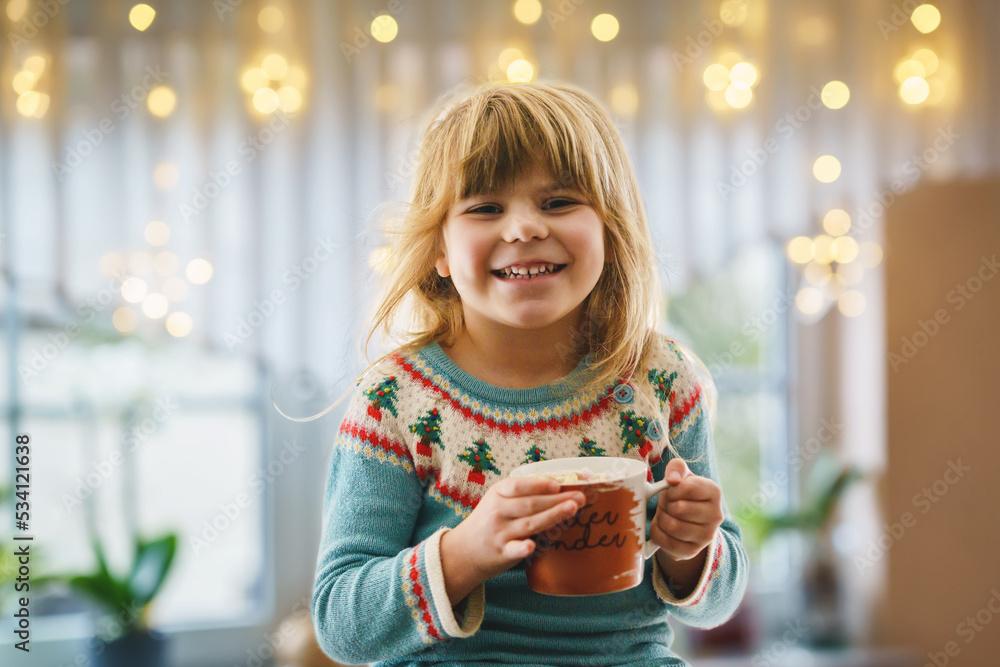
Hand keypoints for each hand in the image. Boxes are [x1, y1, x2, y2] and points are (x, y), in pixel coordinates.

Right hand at [445, 476, 585, 583]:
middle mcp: (498, 511)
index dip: (539, 484)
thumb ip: (521, 493)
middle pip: (531, 504)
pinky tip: (532, 545)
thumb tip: (558, 484)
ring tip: (573, 509)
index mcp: (498, 494)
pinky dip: (522, 548)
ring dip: (553, 515)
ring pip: (529, 523)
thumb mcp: (498, 500)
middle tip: (580, 497)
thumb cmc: (489, 521)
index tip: (559, 484)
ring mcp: (499, 533)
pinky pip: (513, 549)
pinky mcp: (501, 553)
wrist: (463, 551)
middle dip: (557, 499)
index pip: (519, 486)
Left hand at [650, 458, 723, 559]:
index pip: (687, 487)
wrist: (688, 520)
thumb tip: (672, 478)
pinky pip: (665, 542)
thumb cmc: (683, 493)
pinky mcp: (692, 551)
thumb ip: (676, 467)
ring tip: (664, 514)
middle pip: (678, 508)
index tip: (670, 490)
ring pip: (672, 526)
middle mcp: (716, 515)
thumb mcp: (682, 476)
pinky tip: (661, 527)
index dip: (671, 488)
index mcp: (714, 492)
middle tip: (666, 503)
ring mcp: (706, 536)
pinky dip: (657, 532)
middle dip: (665, 504)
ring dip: (661, 518)